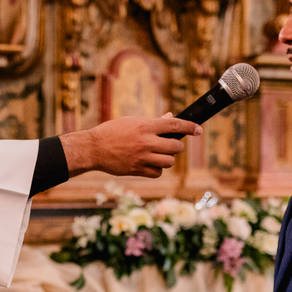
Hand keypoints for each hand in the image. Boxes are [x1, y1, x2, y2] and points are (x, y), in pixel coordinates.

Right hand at [59, 115, 196, 177]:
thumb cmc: (112, 131)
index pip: (174, 125)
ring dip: (167, 159)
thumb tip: (170, 118)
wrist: (93, 148)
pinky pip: (157, 173)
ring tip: (159, 155)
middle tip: (169, 145)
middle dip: (176, 146)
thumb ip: (152, 122)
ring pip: (168, 162)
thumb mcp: (132, 121)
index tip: (198, 130)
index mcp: (145, 126)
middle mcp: (145, 142)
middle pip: (175, 147)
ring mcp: (141, 158)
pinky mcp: (137, 170)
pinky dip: (157, 169)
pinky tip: (150, 164)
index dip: (189, 127)